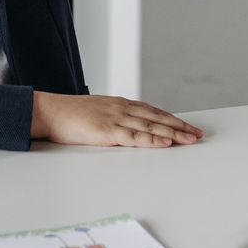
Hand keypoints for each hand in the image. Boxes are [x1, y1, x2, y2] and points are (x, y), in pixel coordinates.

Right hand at [31, 92, 203, 148]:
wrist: (50, 111)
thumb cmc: (69, 115)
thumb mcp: (96, 113)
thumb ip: (112, 119)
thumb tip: (125, 129)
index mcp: (119, 104)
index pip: (152, 111)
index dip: (171, 119)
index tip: (187, 126)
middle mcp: (122, 108)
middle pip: (158, 117)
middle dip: (180, 126)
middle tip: (198, 134)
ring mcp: (116, 119)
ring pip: (151, 126)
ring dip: (173, 134)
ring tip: (190, 139)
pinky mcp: (108, 131)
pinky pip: (135, 137)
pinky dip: (152, 140)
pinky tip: (166, 143)